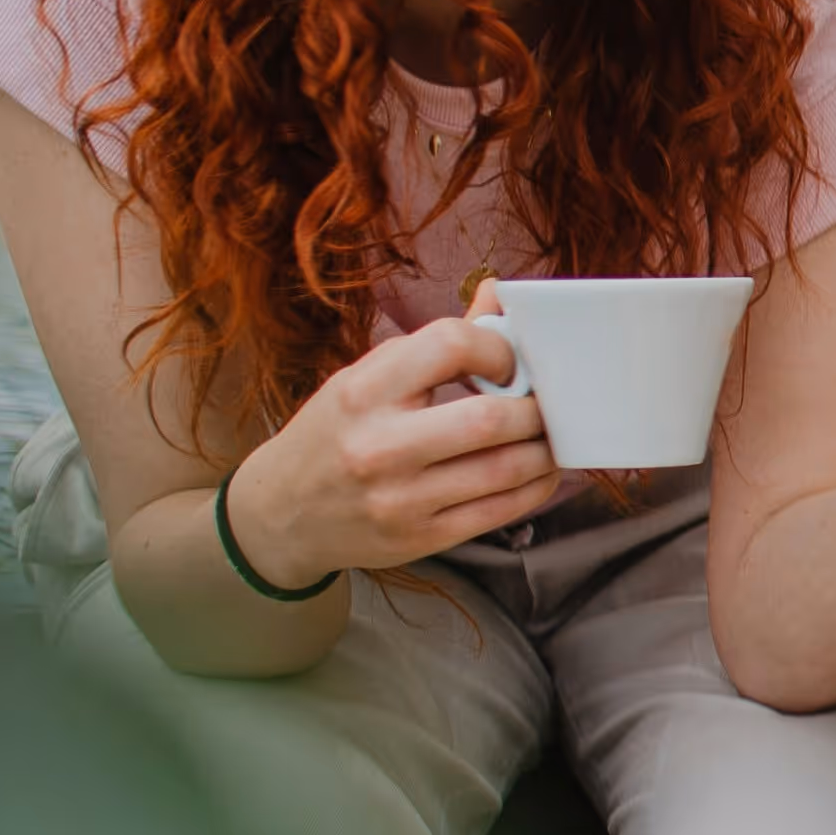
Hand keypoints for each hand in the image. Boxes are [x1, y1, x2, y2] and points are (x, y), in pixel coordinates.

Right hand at [228, 310, 567, 576]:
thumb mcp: (365, 379)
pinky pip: (501, 510)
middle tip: (549, 401)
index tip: (511, 361)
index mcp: (361, 392)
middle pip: (488, 418)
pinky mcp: (421, 538)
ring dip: (545, 448)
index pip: (449, 346)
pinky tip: (540, 470)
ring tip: (553, 434)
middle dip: (535, 407)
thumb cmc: (334, 433)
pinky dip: (535, 486)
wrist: (282, 514)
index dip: (497, 347)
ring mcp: (400, 498)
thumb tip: (500, 296)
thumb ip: (435, 345)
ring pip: (505, 468)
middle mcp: (378, 446)